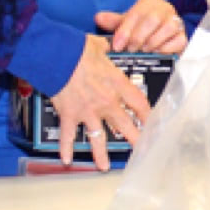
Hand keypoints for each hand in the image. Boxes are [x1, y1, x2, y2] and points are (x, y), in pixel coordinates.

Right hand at [51, 34, 149, 170]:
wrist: (56, 55)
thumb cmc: (76, 48)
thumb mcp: (98, 46)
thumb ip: (106, 48)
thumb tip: (108, 44)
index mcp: (117, 84)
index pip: (140, 105)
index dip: (149, 117)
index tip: (153, 124)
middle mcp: (106, 102)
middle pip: (127, 126)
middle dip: (136, 141)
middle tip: (142, 152)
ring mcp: (88, 111)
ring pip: (99, 138)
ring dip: (101, 154)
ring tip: (104, 166)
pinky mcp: (69, 114)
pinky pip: (68, 136)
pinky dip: (66, 148)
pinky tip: (66, 159)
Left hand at [95, 0, 186, 53]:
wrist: (157, 37)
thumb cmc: (139, 27)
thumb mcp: (124, 23)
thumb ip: (112, 21)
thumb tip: (98, 18)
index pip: (136, 13)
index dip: (125, 30)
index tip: (117, 45)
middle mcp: (166, 7)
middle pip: (152, 20)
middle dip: (138, 37)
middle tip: (129, 50)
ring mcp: (177, 21)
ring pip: (167, 29)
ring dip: (151, 43)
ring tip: (141, 51)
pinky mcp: (184, 36)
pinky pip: (178, 42)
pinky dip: (165, 49)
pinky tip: (155, 53)